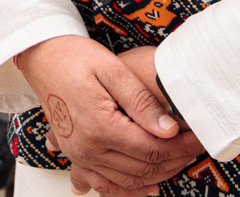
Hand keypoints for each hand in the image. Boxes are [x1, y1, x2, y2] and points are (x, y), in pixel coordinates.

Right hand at [15, 36, 200, 196]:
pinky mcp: (74, 154)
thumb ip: (140, 101)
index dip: (180, 147)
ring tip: (178, 161)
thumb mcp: (111, 69)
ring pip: (127, 181)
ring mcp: (78, 154)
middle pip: (142, 167)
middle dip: (174, 160)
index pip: (151, 148)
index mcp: (99, 126)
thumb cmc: (74, 57)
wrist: (41, 56)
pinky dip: (128, 190)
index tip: (198, 138)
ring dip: (157, 176)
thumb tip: (169, 128)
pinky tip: (147, 187)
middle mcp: (87, 147)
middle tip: (194, 148)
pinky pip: (103, 184)